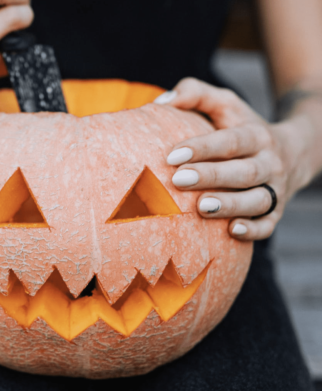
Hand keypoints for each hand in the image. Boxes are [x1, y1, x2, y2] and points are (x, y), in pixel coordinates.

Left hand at [156, 78, 307, 240]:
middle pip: (243, 172)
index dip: (203, 148)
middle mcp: (270, 163)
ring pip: (257, 200)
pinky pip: (269, 224)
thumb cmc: (243, 128)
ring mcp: (275, 190)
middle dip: (211, 176)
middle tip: (179, 180)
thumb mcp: (226, 104)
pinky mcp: (276, 212)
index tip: (172, 155)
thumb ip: (196, 93)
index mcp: (257, 136)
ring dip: (230, 205)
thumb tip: (163, 101)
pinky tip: (232, 231)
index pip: (231, 141)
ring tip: (201, 207)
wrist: (293, 152)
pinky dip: (254, 230)